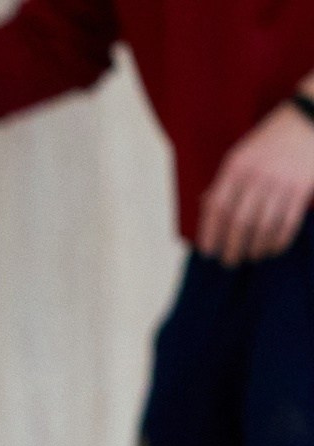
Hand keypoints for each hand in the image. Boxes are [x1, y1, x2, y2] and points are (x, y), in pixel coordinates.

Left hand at [198, 98, 313, 265]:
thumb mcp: (241, 154)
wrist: (310, 118)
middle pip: (239, 222)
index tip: (207, 251)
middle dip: (232, 247)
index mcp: (235, 167)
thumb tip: (207, 206)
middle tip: (229, 262)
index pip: (216, 208)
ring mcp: (280, 183)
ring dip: (255, 247)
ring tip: (251, 257)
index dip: (210, 233)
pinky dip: (278, 240)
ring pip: (263, 226)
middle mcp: (256, 176)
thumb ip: (225, 180)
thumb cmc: (271, 139)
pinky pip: (288, 222)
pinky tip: (272, 249)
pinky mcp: (302, 188)